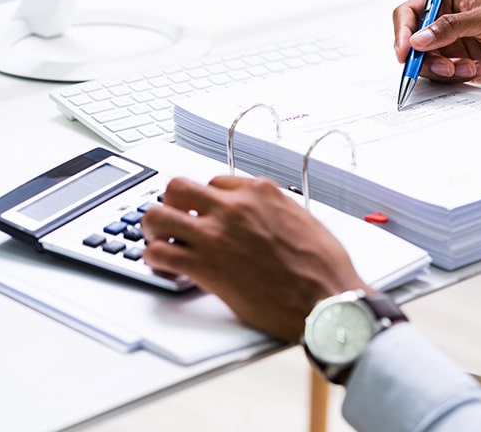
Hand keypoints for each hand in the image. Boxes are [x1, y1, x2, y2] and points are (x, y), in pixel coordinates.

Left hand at [142, 176, 369, 342]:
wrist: (326, 299)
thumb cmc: (323, 266)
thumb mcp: (304, 219)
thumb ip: (274, 209)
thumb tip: (261, 212)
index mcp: (260, 192)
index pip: (216, 181)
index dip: (208, 199)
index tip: (207, 211)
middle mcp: (233, 207)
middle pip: (179, 186)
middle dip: (173, 202)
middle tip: (177, 217)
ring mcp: (216, 235)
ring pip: (157, 215)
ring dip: (154, 227)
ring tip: (160, 239)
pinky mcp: (205, 267)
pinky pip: (158, 253)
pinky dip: (154, 258)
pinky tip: (164, 265)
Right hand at [393, 0, 480, 84]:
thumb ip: (449, 27)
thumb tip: (416, 40)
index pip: (409, 14)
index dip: (402, 33)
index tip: (404, 52)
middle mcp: (444, 23)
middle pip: (412, 44)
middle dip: (425, 58)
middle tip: (445, 66)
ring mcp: (450, 46)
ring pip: (425, 64)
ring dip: (444, 70)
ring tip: (469, 67)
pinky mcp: (458, 66)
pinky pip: (442, 77)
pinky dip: (457, 77)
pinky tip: (479, 69)